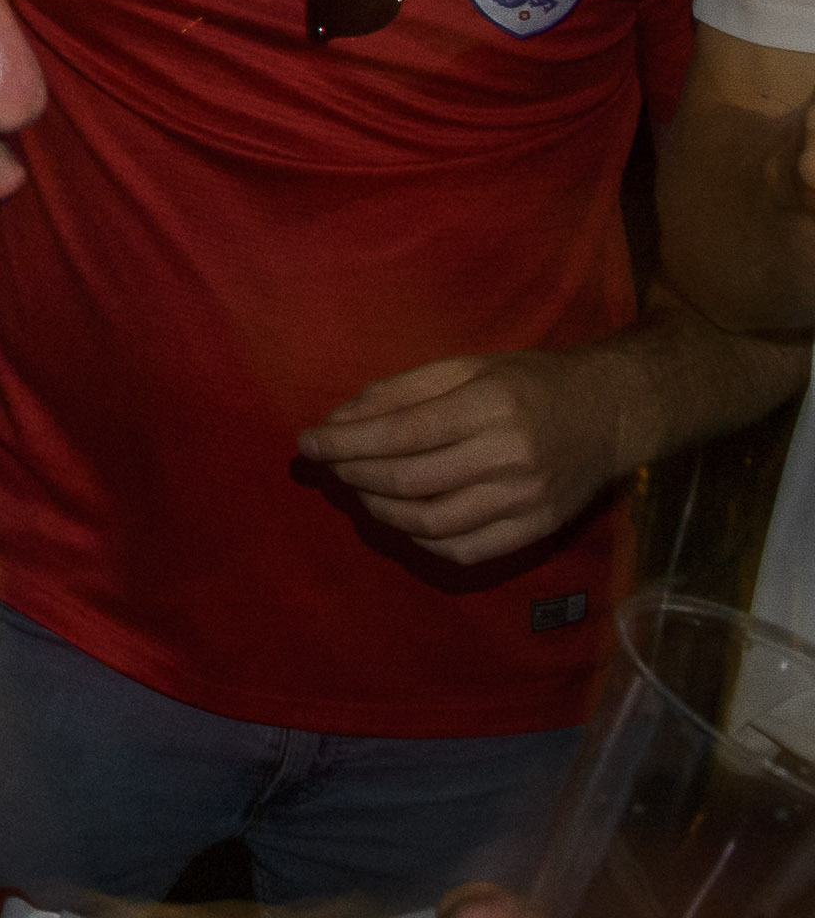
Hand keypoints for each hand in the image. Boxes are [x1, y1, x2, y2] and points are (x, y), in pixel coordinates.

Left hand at [301, 346, 645, 561]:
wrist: (611, 413)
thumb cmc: (529, 382)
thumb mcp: (466, 366)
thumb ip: (399, 392)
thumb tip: (338, 420)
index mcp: (491, 405)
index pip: (402, 432)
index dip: (346, 442)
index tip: (307, 442)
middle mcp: (511, 457)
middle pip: (411, 480)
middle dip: (354, 475)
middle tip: (327, 465)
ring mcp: (527, 500)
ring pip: (432, 523)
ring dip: (380, 510)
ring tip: (358, 489)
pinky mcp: (538, 529)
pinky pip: (465, 550)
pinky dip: (421, 540)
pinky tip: (401, 518)